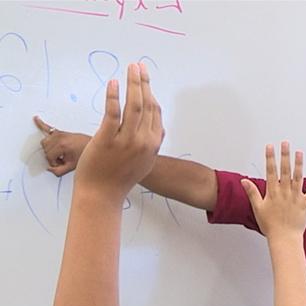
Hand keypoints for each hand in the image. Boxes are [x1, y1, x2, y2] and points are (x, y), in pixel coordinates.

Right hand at [34, 116, 91, 175]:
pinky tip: (36, 118)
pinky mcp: (60, 132)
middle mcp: (59, 138)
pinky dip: (40, 123)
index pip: (49, 156)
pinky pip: (47, 127)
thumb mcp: (72, 166)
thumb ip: (59, 171)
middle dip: (52, 156)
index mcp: (62, 146)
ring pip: (44, 142)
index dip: (54, 163)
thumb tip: (49, 169)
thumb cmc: (84, 154)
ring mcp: (59, 134)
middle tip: (62, 159)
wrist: (92, 145)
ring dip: (49, 149)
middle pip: (45, 149)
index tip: (61, 163)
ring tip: (59, 153)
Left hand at [73, 63, 163, 201]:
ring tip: (131, 68)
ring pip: (134, 105)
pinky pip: (113, 113)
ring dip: (133, 83)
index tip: (145, 79)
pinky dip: (114, 96)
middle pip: (147, 104)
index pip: (155, 112)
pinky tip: (113, 84)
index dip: (151, 92)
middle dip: (144, 82)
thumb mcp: (144, 162)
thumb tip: (157, 129)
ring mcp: (126, 140)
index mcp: (152, 144)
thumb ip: (151, 144)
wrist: (102, 194)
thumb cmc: (120, 179)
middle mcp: (143, 140)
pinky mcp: (107, 139)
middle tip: (138, 66)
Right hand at [241, 141, 305, 239]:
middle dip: (284, 156)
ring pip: (298, 178)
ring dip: (299, 164)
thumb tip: (244, 181)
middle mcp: (284, 193)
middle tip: (285, 143)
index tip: (270, 147)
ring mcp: (296, 198)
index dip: (270, 158)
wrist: (284, 238)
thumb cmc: (270, 225)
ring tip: (299, 152)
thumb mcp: (257, 208)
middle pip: (285, 171)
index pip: (270, 171)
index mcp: (272, 193)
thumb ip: (252, 193)